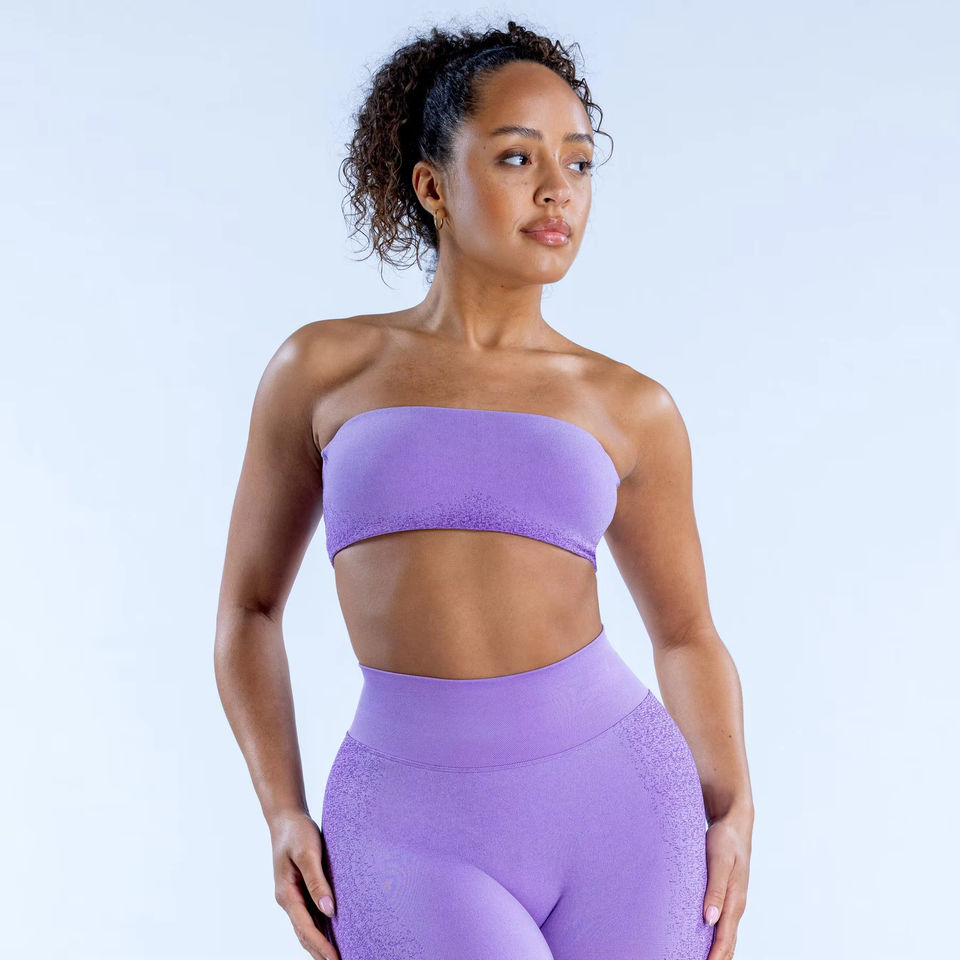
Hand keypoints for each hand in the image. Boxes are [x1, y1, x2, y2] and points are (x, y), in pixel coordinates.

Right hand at [270, 810, 340, 959]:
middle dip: (320, 952)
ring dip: (319, 944)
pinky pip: (310, 915)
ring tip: (336, 957)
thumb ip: (317, 881)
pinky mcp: (299, 890)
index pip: (305, 928)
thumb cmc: (297, 832)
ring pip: (306, 927)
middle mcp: (288, 899)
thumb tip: (329, 910)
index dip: (321, 946)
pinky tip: (332, 934)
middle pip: (304, 934)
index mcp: (286, 893)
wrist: (286, 817)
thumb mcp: (308, 852)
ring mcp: (292, 896)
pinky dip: (319, 929)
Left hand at [702, 805, 752, 959]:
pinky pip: (722, 924)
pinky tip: (703, 942)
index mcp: (735, 900)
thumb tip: (709, 920)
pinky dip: (715, 938)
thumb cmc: (726, 840)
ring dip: (717, 952)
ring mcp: (732, 901)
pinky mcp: (725, 895)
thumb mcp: (719, 861)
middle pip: (728, 943)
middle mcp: (735, 905)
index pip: (725, 939)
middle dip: (716, 959)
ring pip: (726, 936)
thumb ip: (715, 890)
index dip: (714, 957)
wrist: (733, 823)